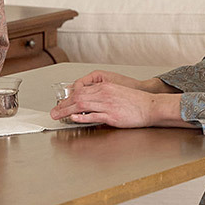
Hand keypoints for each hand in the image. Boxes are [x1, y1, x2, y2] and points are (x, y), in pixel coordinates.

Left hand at [52, 76, 177, 127]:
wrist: (150, 106)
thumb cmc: (136, 101)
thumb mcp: (117, 92)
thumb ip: (103, 95)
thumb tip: (89, 102)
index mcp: (105, 87)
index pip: (81, 90)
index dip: (68, 97)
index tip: (61, 103)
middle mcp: (104, 94)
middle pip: (77, 97)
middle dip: (63, 105)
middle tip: (53, 111)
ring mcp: (107, 105)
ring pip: (82, 105)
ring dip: (67, 111)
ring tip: (58, 115)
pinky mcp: (112, 116)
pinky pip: (93, 116)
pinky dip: (82, 117)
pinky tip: (74, 118)